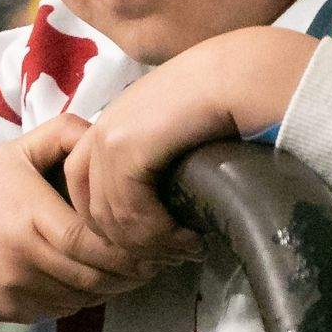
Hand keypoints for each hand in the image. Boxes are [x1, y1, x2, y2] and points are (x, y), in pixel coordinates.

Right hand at [0, 115, 162, 321]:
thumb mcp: (18, 149)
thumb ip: (66, 133)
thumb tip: (113, 135)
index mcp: (28, 216)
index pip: (96, 242)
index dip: (135, 246)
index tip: (164, 239)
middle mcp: (21, 258)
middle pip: (98, 276)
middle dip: (137, 270)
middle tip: (165, 257)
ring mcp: (14, 290)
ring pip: (85, 298)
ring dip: (116, 286)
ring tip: (138, 267)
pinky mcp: (10, 312)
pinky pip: (63, 310)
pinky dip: (86, 296)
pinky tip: (96, 277)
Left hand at [65, 26, 318, 253]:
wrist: (246, 72)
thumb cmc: (228, 99)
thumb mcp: (182, 134)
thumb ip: (161, 162)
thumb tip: (163, 208)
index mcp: (112, 126)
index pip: (85, 192)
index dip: (118, 229)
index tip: (160, 248)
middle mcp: (102, 128)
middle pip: (91, 210)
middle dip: (131, 245)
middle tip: (174, 258)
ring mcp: (109, 135)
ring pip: (108, 217)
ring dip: (150, 245)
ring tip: (188, 250)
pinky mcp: (125, 145)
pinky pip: (127, 210)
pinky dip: (158, 234)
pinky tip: (189, 237)